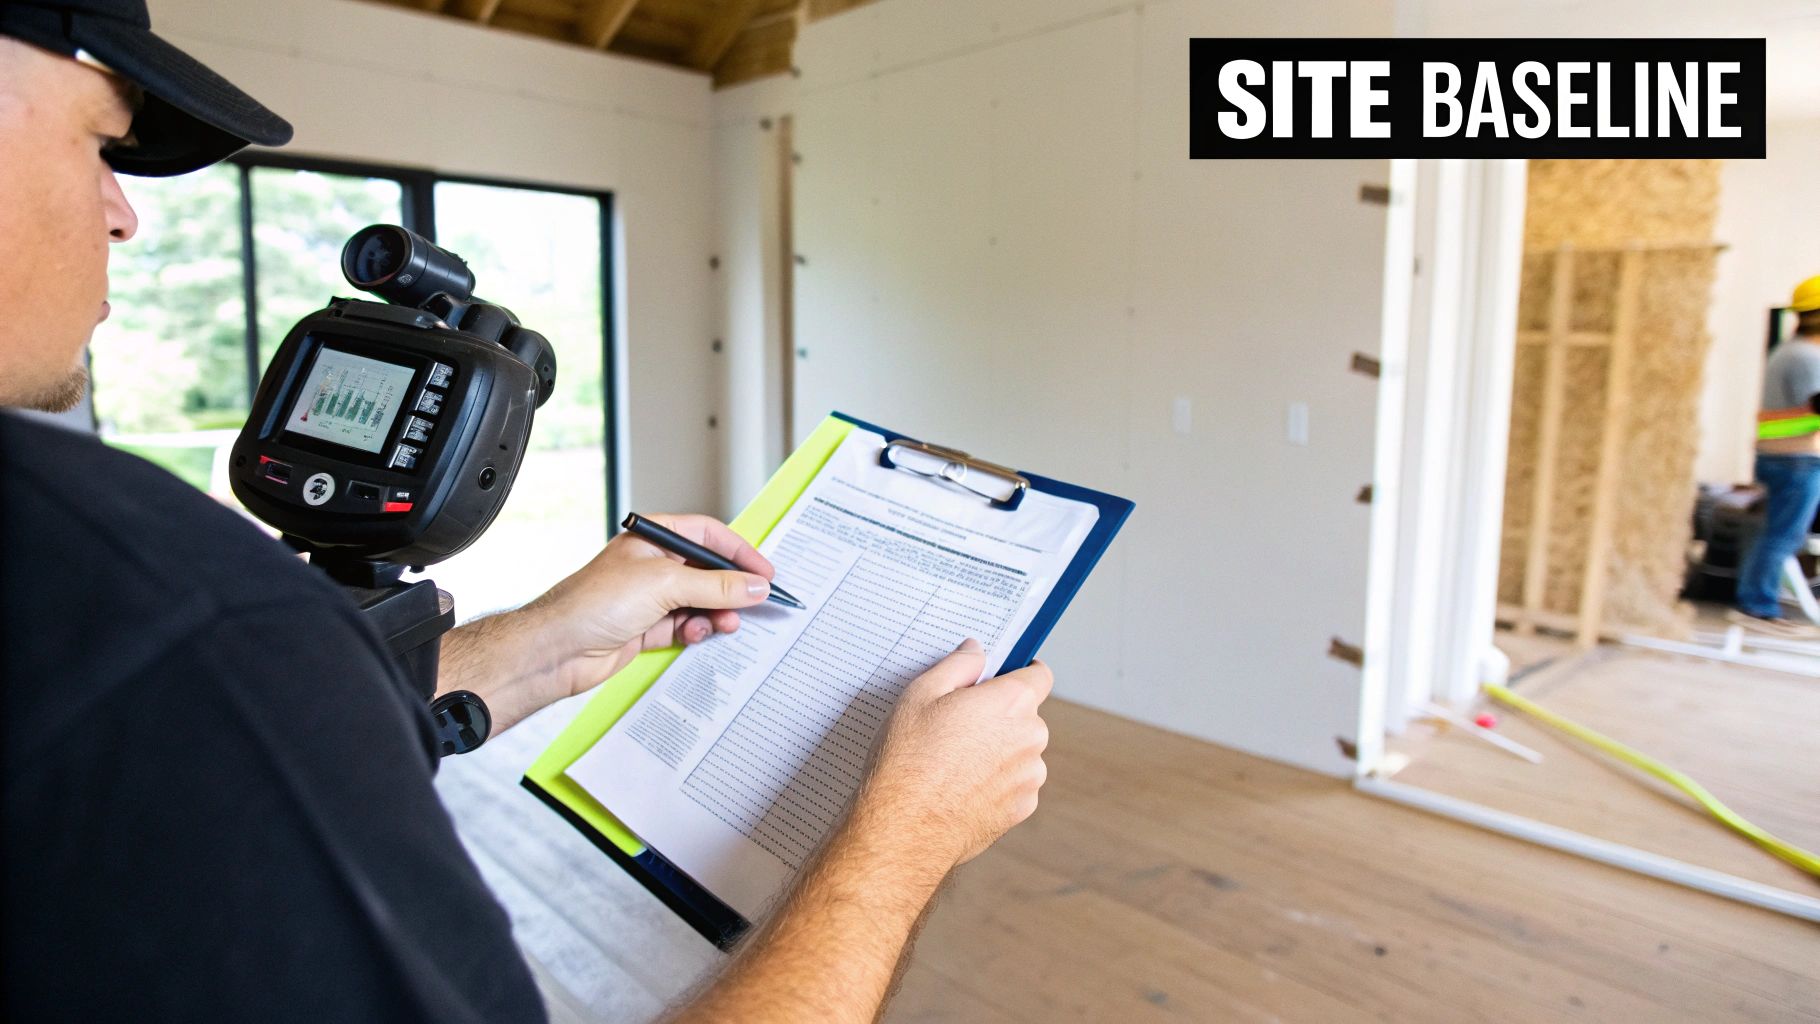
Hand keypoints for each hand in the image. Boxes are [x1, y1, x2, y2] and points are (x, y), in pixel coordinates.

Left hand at [526, 513, 775, 688]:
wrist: (557, 649)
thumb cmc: (592, 603)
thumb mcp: (665, 585)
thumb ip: (716, 585)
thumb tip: (753, 585)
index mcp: (653, 538)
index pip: (708, 535)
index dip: (739, 553)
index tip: (765, 573)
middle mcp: (652, 565)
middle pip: (707, 572)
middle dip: (731, 590)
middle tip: (751, 605)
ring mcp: (649, 598)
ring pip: (699, 602)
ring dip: (715, 614)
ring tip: (723, 624)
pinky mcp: (646, 627)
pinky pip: (685, 626)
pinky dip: (696, 631)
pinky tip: (695, 635)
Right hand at [854, 640, 1052, 879]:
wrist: (906, 827)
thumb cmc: (909, 759)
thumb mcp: (921, 694)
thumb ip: (958, 665)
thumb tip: (977, 652)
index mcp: (1012, 702)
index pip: (1039, 675)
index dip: (1020, 673)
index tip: (1002, 678)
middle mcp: (1032, 737)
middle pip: (1026, 715)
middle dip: (999, 716)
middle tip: (957, 726)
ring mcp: (1030, 777)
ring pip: (1020, 752)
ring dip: (998, 752)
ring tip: (954, 762)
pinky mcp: (1021, 809)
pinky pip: (1014, 784)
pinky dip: (995, 783)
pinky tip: (960, 787)